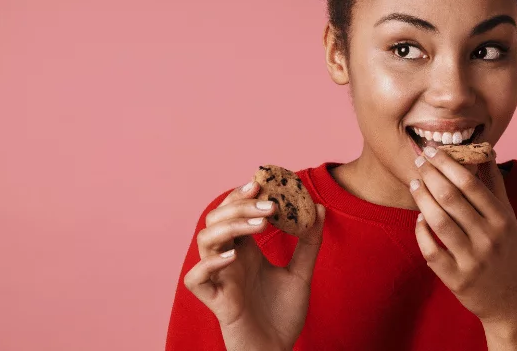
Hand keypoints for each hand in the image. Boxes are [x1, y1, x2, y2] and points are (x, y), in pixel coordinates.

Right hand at [183, 180, 325, 350]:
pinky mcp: (215, 301)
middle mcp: (229, 260)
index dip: (242, 196)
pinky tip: (234, 257)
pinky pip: (196, 278)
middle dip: (240, 206)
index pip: (233, 212)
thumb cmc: (283, 314)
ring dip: (230, 227)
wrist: (277, 350)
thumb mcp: (301, 273)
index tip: (262, 183)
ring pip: (205, 241)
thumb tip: (319, 208)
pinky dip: (210, 264)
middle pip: (217, 219)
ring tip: (260, 225)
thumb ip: (309, 242)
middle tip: (270, 205)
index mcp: (244, 250)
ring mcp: (220, 279)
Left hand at [411, 147, 516, 344]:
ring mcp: (472, 260)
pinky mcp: (457, 279)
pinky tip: (419, 218)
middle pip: (451, 198)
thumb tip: (485, 152)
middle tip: (418, 161)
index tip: (432, 150)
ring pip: (438, 221)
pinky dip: (421, 231)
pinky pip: (431, 250)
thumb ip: (495, 186)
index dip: (448, 164)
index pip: (470, 183)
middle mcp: (488, 238)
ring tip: (415, 184)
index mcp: (502, 219)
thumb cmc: (509, 253)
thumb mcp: (509, 219)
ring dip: (422, 198)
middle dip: (430, 175)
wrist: (514, 302)